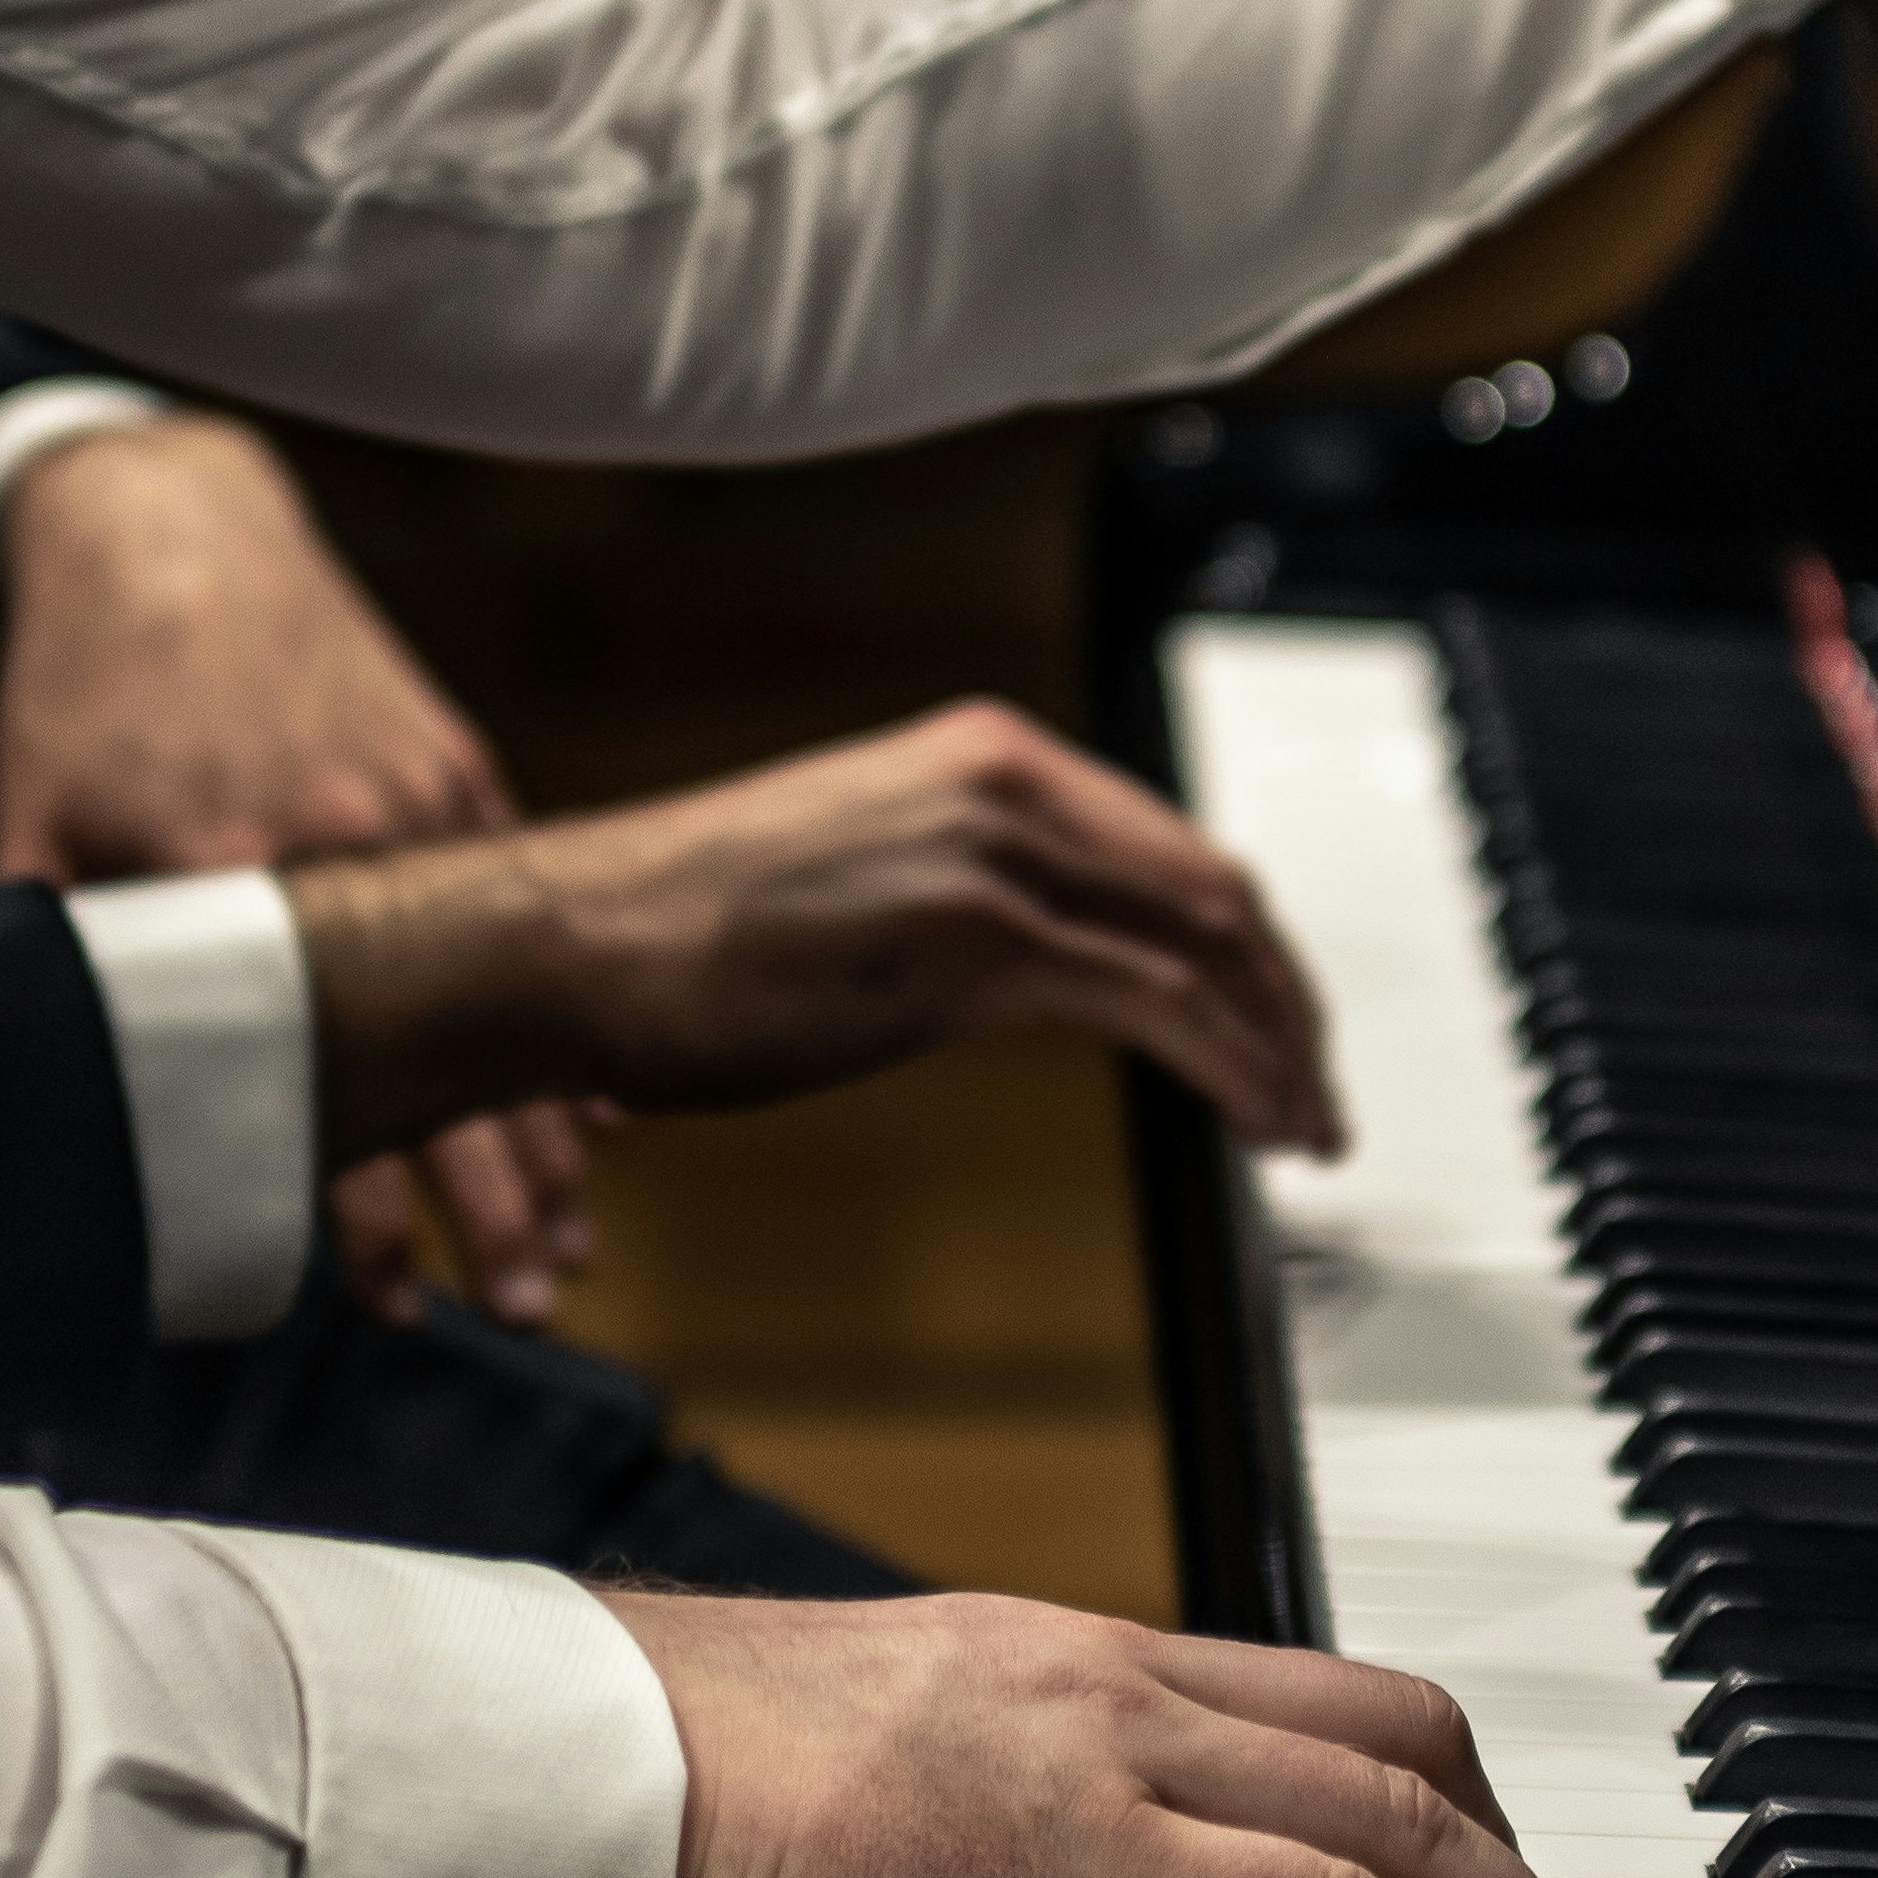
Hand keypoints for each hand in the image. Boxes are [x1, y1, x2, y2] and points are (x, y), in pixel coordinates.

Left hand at [0, 416, 591, 1322]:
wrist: (170, 524)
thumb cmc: (85, 678)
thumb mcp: (33, 816)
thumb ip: (50, 954)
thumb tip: (22, 1087)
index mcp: (234, 877)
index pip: (319, 1090)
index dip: (362, 1211)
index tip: (391, 1299)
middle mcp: (345, 852)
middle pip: (447, 1062)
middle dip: (493, 1202)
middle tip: (527, 1302)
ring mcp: (416, 808)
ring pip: (510, 996)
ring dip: (548, 1127)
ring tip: (572, 1237)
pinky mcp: (456, 765)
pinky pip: (525, 909)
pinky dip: (559, 1006)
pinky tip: (594, 1100)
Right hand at [293, 698, 1345, 1174]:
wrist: (562, 945)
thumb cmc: (672, 931)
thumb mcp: (851, 877)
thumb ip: (957, 895)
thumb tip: (1027, 965)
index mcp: (981, 753)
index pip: (1168, 841)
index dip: (1243, 936)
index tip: (1275, 1012)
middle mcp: (1003, 783)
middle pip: (1214, 885)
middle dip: (1288, 993)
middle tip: (1316, 1081)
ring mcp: (991, 858)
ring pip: (1203, 944)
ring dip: (1277, 1044)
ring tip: (1302, 1124)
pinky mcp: (973, 946)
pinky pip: (1154, 1006)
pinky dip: (1231, 1067)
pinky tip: (1252, 1124)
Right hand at [592, 1583, 1690, 1877]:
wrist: (545, 1795)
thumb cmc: (633, 1846)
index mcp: (1032, 1672)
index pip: (1291, 1710)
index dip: (1420, 1811)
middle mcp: (1092, 1679)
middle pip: (1393, 1737)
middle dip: (1521, 1870)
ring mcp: (1097, 1751)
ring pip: (1397, 1816)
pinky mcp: (1084, 1858)